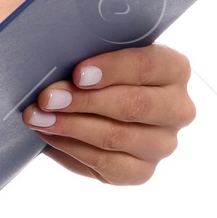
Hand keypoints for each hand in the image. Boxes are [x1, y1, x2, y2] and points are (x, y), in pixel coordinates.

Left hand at [22, 42, 194, 183]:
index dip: (112, 69)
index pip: (147, 66)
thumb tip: (57, 50)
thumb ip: (91, 45)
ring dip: (71, 126)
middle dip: (84, 101)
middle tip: (47, 98)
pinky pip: (106, 164)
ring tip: (38, 117)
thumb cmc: (100, 67)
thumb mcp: (102, 48)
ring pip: (116, 137)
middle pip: (133, 105)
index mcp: (175, 69)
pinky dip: (72, 148)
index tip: (78, 73)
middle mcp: (178, 109)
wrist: (101, 102)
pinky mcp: (143, 172)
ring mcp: (163, 144)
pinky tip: (50, 135)